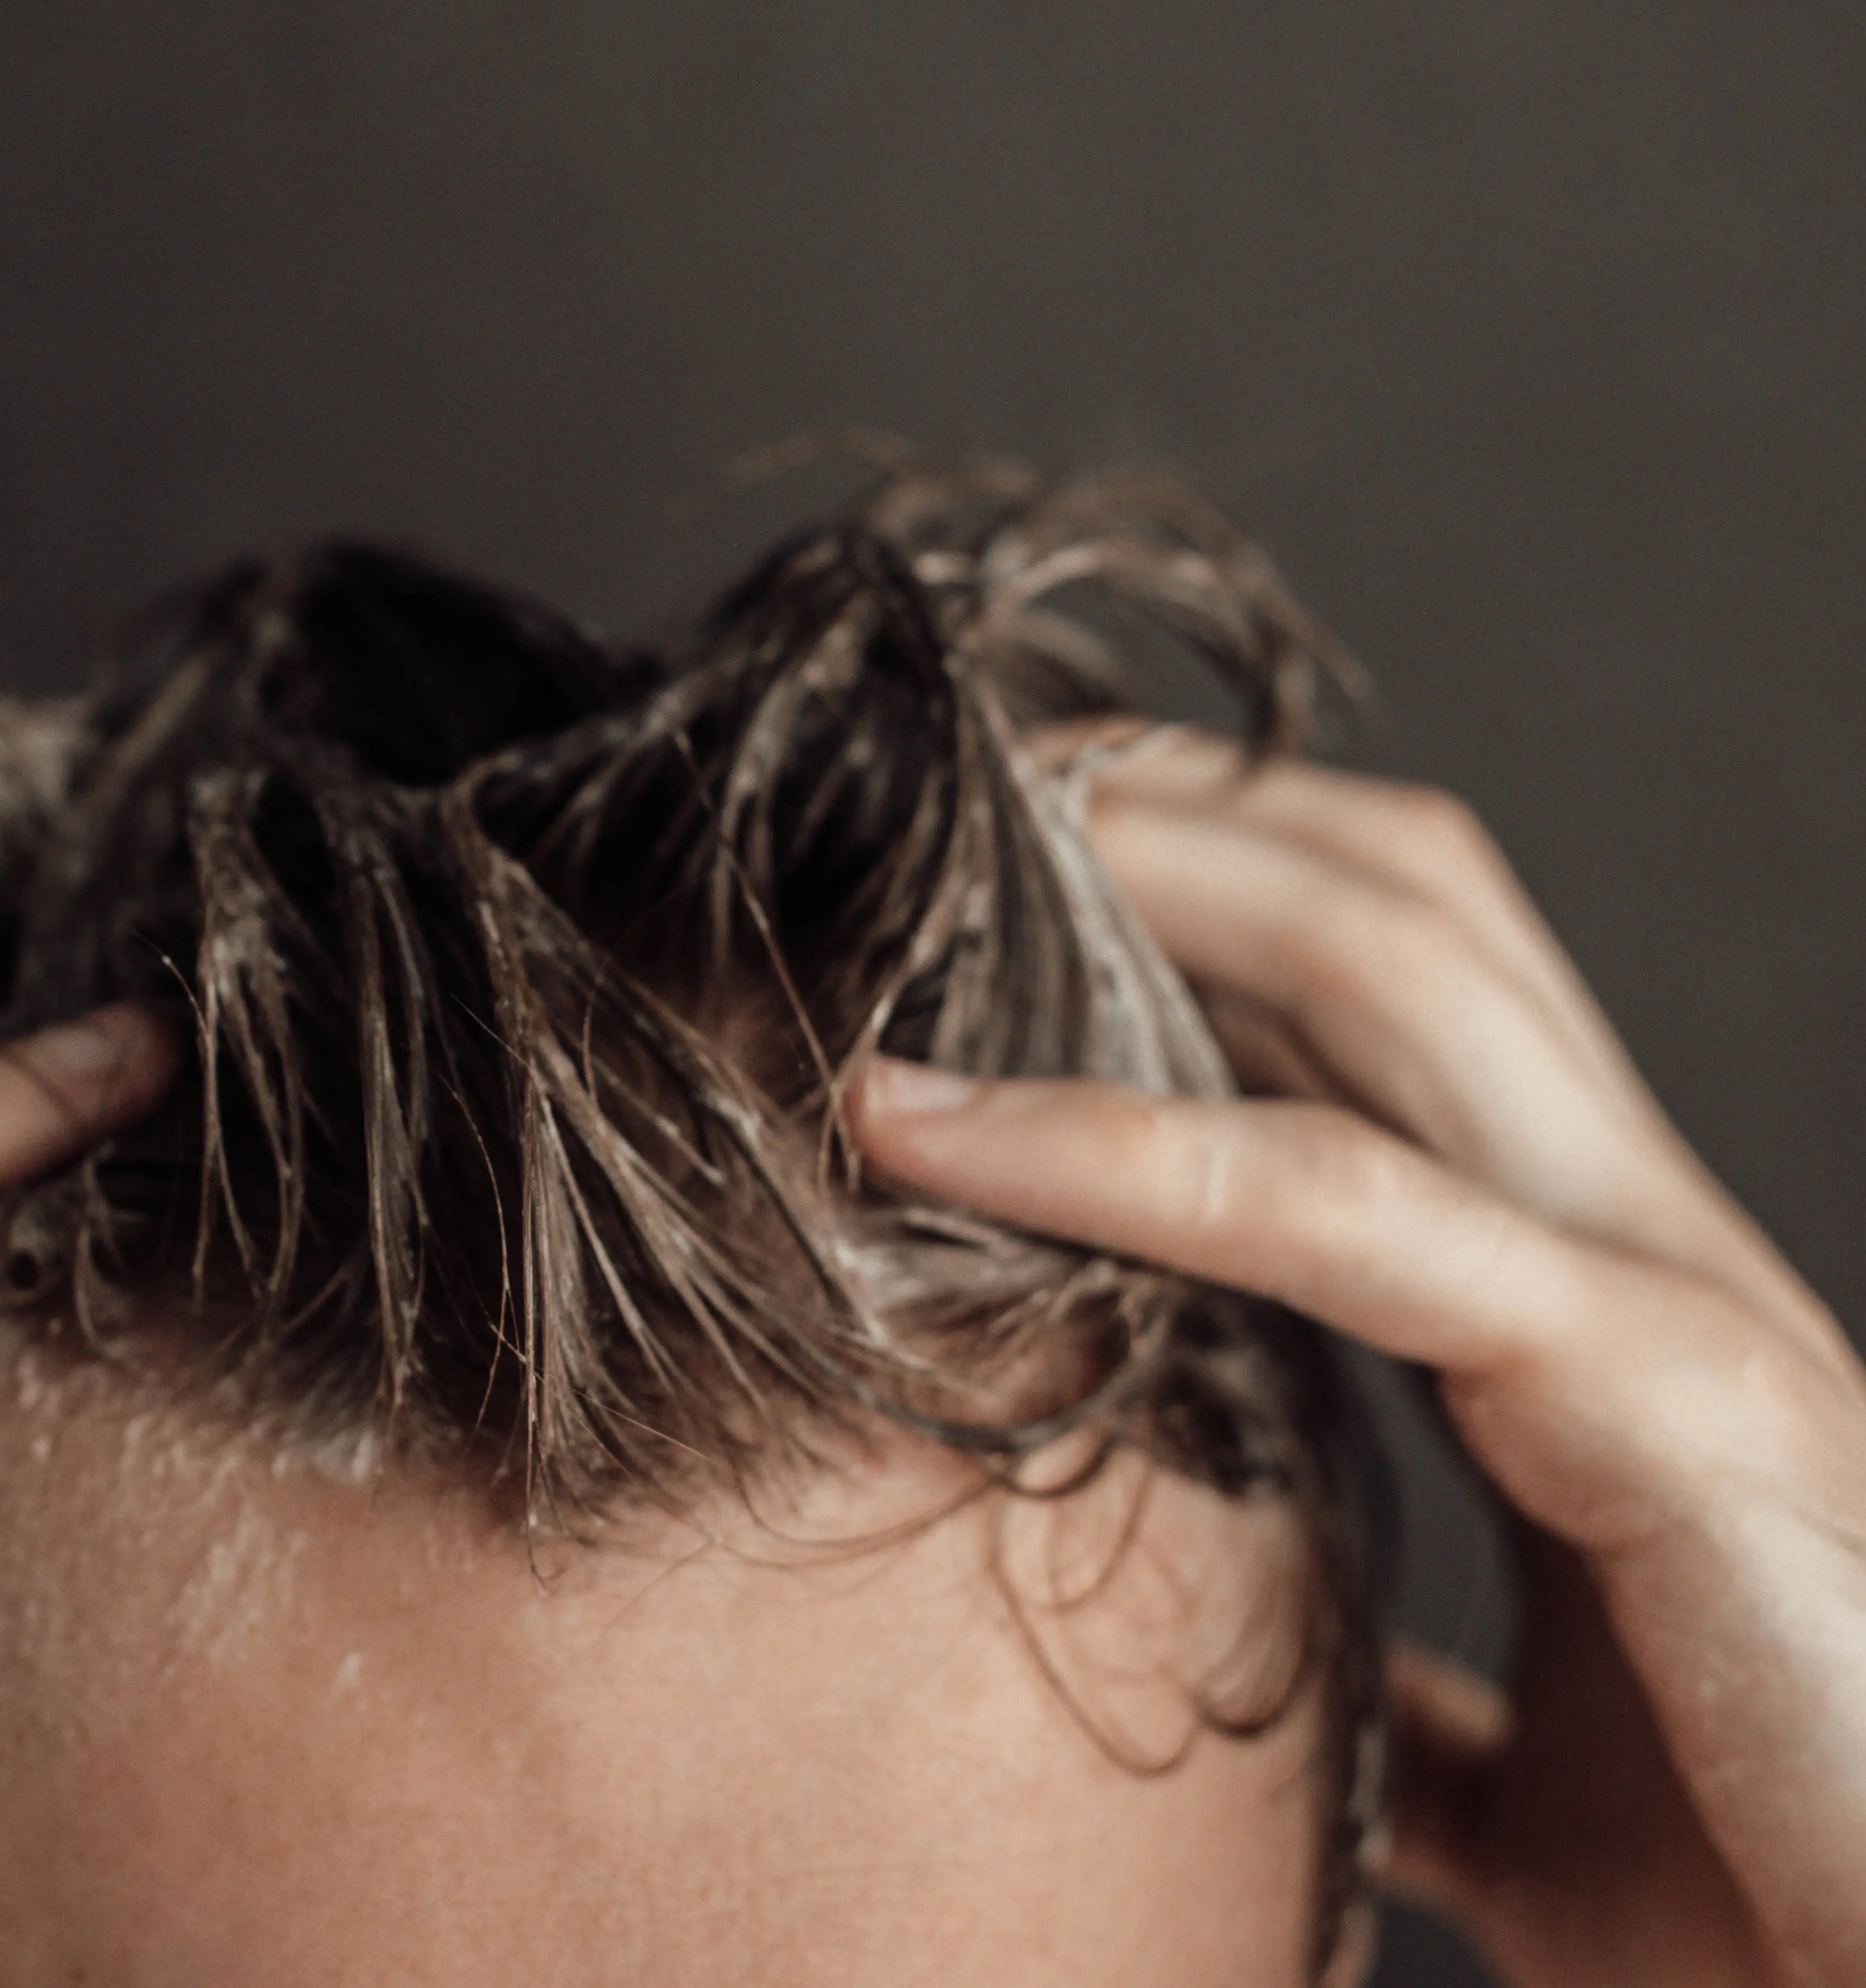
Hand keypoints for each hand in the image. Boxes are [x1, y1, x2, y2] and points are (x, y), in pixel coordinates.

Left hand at [849, 736, 1865, 1987]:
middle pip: (1398, 898)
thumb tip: (1280, 1668)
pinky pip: (1342, 1207)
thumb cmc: (1756, 1893)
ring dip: (1142, 881)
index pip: (1396, 999)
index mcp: (1594, 1299)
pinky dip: (1105, 1145)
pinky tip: (915, 1122)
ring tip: (909, 862)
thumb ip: (1410, 1676)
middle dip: (1163, 811)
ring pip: (1393, 966)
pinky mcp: (1664, 1397)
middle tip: (924, 788)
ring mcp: (1668, 1295)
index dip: (1198, 904)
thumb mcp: (1530, 1763)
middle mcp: (1638, 1243)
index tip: (977, 892)